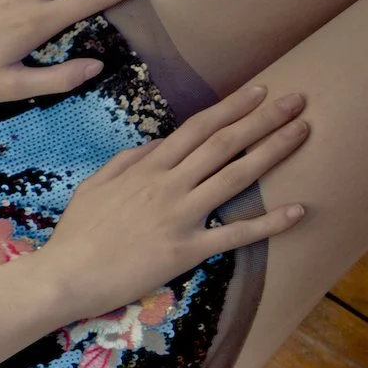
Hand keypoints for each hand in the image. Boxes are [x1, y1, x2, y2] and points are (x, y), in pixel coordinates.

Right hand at [35, 80, 310, 321]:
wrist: (66, 276)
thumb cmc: (76, 233)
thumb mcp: (94, 186)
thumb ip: (127, 162)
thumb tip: (158, 145)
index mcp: (146, 169)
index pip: (196, 129)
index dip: (231, 107)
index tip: (259, 91)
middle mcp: (168, 186)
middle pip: (224, 144)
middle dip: (263, 119)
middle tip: (297, 100)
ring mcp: (180, 217)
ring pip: (235, 177)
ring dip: (273, 151)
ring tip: (302, 132)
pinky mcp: (187, 250)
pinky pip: (235, 234)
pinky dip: (269, 223)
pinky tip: (299, 209)